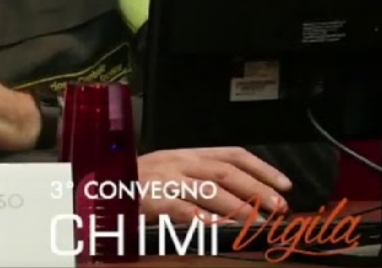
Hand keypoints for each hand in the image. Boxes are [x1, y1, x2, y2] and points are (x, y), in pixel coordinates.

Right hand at [137, 147, 291, 223]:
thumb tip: (241, 199)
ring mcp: (163, 179)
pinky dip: (199, 216)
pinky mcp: (149, 197)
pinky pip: (179, 206)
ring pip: (208, 188)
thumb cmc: (135, 184)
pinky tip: (215, 226)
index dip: (261, 168)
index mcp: (185, 155)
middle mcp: (177, 162)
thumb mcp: (169, 175)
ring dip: (237, 206)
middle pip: (225, 171)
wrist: (96, 183)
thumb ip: (199, 182)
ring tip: (256, 222)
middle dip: (256, 189)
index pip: (231, 154)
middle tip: (279, 207)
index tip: (284, 185)